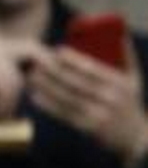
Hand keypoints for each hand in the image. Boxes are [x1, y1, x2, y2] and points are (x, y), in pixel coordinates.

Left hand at [29, 39, 147, 167]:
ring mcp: (98, 114)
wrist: (135, 137)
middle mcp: (110, 99)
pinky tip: (35, 96)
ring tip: (31, 75)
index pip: (93, 69)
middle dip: (54, 71)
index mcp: (121, 83)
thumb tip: (119, 30)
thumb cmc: (130, 101)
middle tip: (38, 61)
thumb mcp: (134, 78)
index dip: (74, 60)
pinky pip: (64, 114)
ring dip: (47, 86)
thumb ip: (126, 55)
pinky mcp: (87, 127)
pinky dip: (48, 105)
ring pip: (67, 98)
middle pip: (76, 82)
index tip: (58, 51)